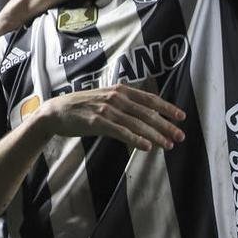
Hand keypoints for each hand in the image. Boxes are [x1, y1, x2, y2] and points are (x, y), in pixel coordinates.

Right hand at [35, 84, 184, 151]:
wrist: (56, 112)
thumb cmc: (82, 107)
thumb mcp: (106, 100)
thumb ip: (124, 105)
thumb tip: (145, 116)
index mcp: (120, 90)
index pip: (149, 99)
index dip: (167, 108)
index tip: (182, 117)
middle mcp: (116, 97)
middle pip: (147, 112)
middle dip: (166, 125)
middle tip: (181, 136)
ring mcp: (106, 109)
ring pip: (137, 123)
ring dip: (155, 135)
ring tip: (168, 145)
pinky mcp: (97, 122)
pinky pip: (121, 132)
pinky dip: (135, 139)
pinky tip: (147, 147)